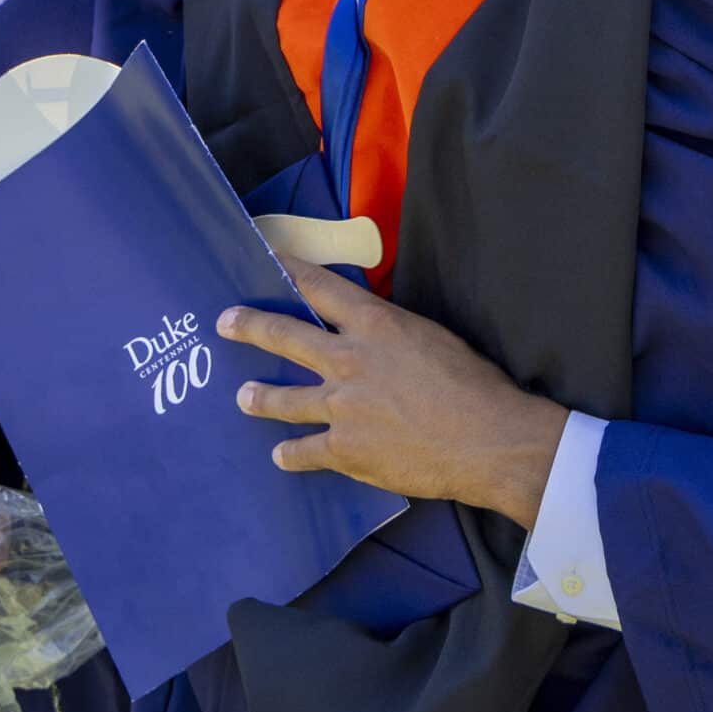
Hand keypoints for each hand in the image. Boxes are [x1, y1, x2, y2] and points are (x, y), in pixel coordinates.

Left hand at [221, 260, 568, 528]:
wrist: (487, 440)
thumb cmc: (473, 385)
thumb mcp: (431, 337)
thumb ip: (391, 333)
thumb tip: (373, 334)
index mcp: (376, 325)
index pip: (320, 287)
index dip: (289, 268)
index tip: (266, 255)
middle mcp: (350, 360)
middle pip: (286, 336)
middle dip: (251, 327)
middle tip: (225, 322)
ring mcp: (342, 407)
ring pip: (284, 399)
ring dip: (259, 398)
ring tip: (243, 398)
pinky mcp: (344, 450)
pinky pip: (304, 450)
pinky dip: (290, 454)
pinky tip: (280, 456)